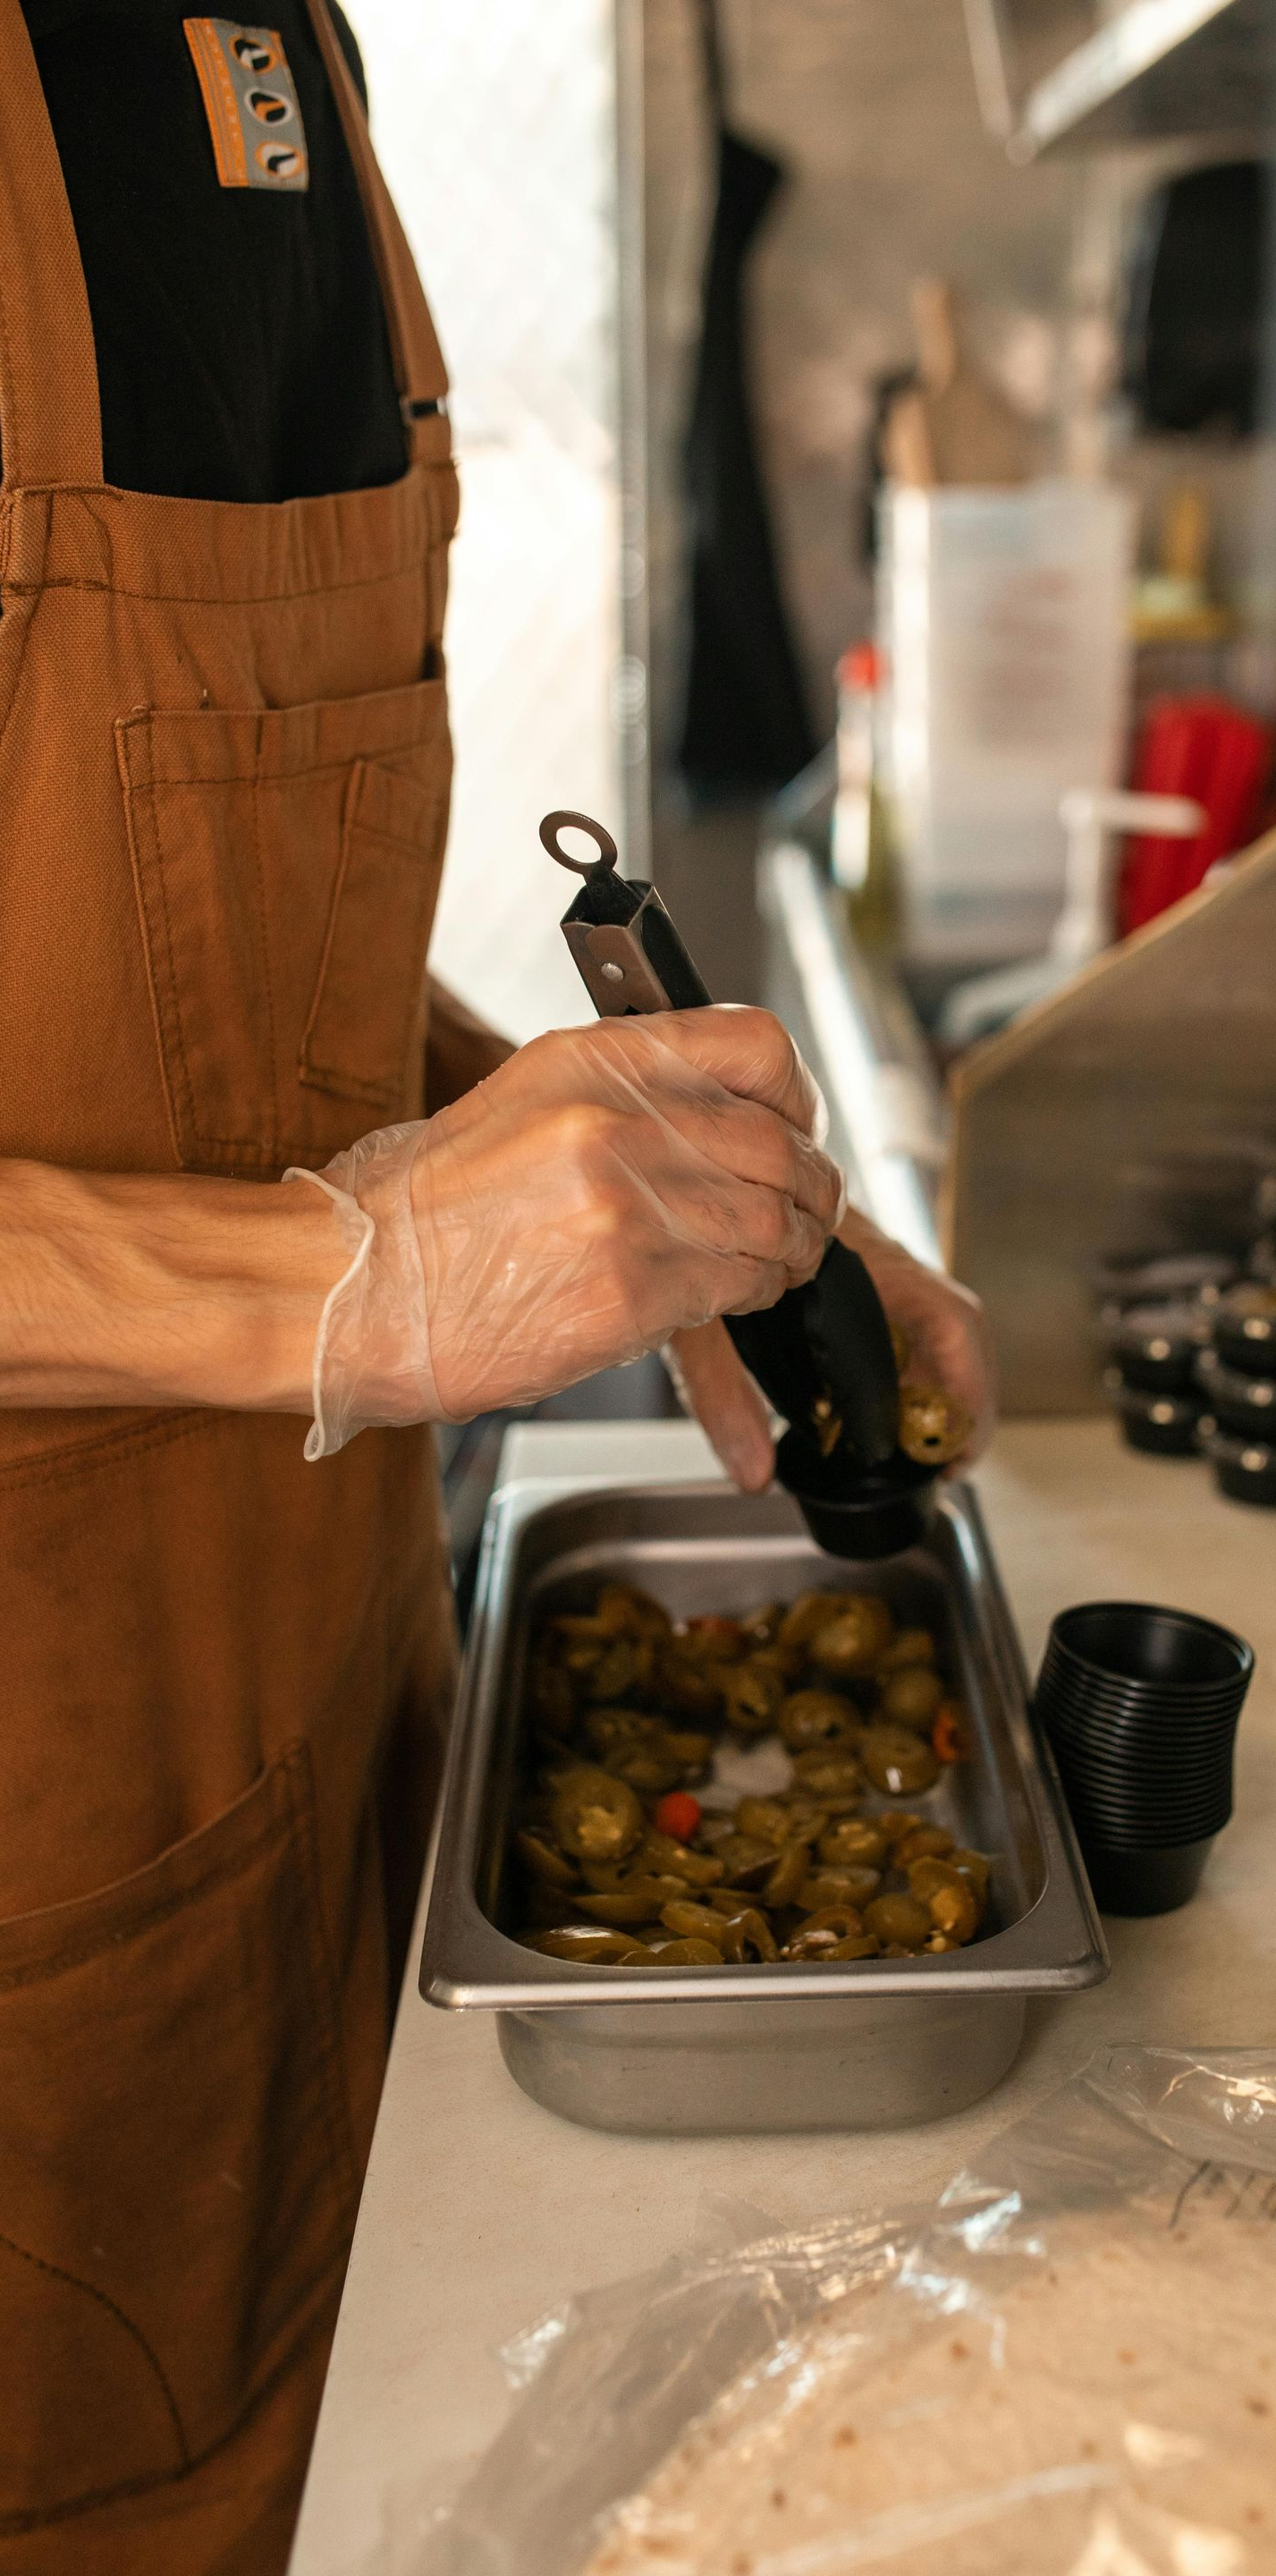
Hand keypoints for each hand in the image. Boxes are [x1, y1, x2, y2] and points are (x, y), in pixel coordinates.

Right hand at [287, 1008, 843, 1452]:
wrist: (350, 1289)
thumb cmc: (423, 1213)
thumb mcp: (523, 1106)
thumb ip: (626, 1098)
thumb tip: (724, 1121)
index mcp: (593, 1060)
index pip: (755, 1047)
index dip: (797, 1096)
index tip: (797, 1129)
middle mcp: (616, 1119)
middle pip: (779, 1147)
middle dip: (808, 1193)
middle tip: (802, 1219)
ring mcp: (624, 1204)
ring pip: (771, 1222)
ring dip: (788, 1252)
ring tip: (770, 1266)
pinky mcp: (629, 1288)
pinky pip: (735, 1287)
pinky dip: (750, 1297)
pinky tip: (726, 1300)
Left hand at [667, 1205, 994, 1491]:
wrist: (691, 1168)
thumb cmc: (699, 1218)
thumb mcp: (700, 1324)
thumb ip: (722, 1396)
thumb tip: (753, 1475)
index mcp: (863, 1266)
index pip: (950, 1324)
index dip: (968, 1393)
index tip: (953, 1453)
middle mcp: (882, 1262)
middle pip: (958, 1330)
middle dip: (963, 1404)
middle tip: (940, 1463)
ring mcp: (876, 1264)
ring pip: (938, 1326)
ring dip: (938, 1387)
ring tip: (913, 1446)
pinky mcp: (858, 1270)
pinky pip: (908, 1321)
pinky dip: (909, 1369)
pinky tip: (878, 1408)